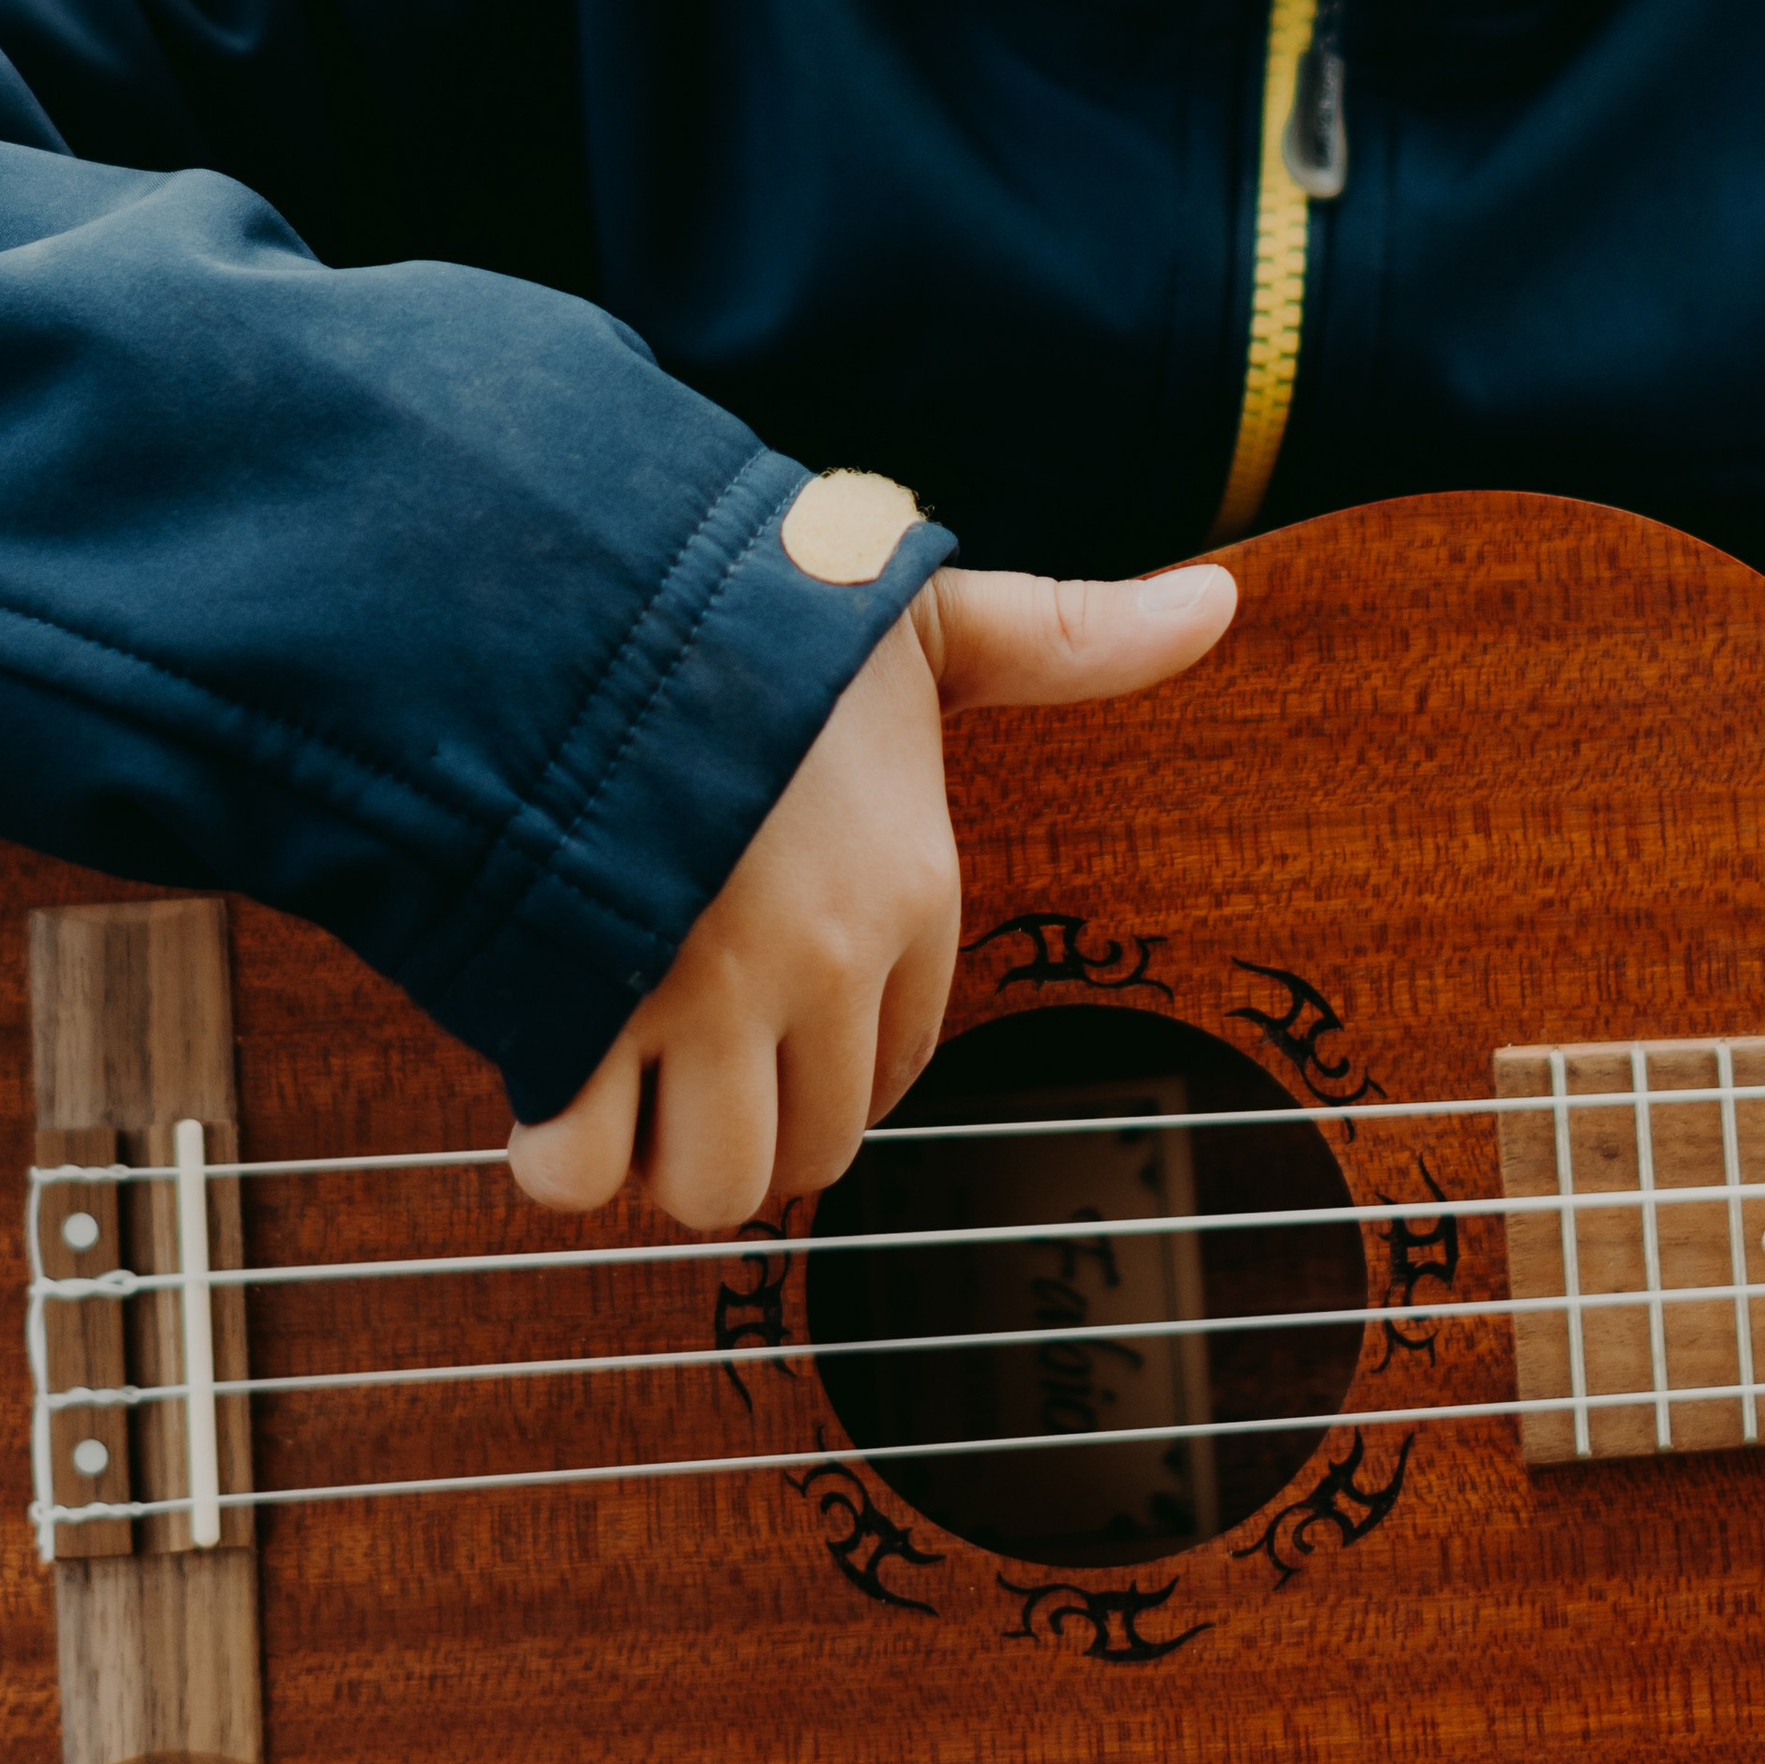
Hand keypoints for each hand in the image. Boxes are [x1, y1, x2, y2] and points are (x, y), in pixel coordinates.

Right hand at [505, 555, 1236, 1230]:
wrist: (569, 580)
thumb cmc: (744, 600)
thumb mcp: (923, 608)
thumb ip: (1067, 633)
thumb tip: (1218, 597)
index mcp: (913, 888)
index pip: (903, 1064)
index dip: (829, 1053)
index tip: (765, 1002)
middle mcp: (827, 963)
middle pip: (813, 1153)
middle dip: (747, 1120)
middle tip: (679, 1047)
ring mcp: (704, 999)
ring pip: (712, 1183)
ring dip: (659, 1149)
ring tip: (616, 1058)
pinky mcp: (581, 1014)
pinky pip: (580, 1171)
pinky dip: (557, 1142)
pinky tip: (546, 1061)